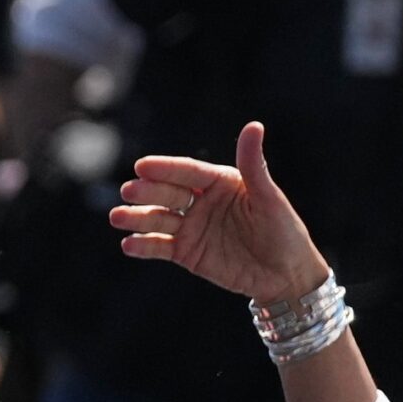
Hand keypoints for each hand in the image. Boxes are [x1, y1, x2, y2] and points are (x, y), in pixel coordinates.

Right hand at [110, 121, 329, 303]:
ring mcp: (192, 227)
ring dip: (137, 218)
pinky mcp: (187, 253)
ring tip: (117, 217)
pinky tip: (128, 244)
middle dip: (147, 192)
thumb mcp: (269, 198)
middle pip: (169, 193)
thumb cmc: (283, 231)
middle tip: (128, 191)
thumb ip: (253, 164)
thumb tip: (254, 125)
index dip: (165, 169)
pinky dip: (144, 246)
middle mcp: (202, 201)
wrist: (286, 276)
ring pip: (159, 219)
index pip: (188, 171)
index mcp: (220, 182)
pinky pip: (161, 247)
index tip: (142, 166)